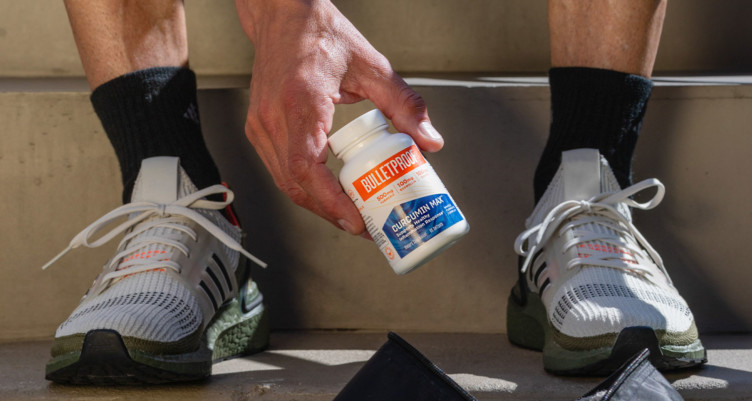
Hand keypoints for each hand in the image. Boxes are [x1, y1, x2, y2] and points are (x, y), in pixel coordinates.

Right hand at [235, 0, 443, 234]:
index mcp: (301, 102)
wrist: (282, 15)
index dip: (331, 202)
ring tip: (350, 214)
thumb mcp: (372, 65)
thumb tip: (429, 141)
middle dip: (330, 212)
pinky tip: (328, 192)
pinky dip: (304, 187)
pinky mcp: (258, 128)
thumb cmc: (319, 34)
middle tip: (363, 226)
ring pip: (284, 182)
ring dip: (317, 204)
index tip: (355, 220)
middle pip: (295, 185)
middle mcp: (274, 117)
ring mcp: (261, 125)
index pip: (308, 168)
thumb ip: (404, 104)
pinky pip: (279, 169)